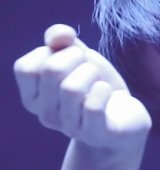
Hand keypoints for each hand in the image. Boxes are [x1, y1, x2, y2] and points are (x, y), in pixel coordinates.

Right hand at [14, 24, 151, 154]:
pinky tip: (107, 92)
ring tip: (98, 80)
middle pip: (51, 70)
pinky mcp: (94, 134)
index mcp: (33, 98)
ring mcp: (69, 127)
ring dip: (92, 73)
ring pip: (71, 88)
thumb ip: (62, 40)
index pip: (25, 68)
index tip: (67, 57)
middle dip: (76, 56)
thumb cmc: (94, 84)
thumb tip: (60, 35)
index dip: (49, 52)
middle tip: (88, 66)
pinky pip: (92, 107)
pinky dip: (104, 90)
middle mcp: (46, 115)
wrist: (124, 117)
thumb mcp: (78, 56)